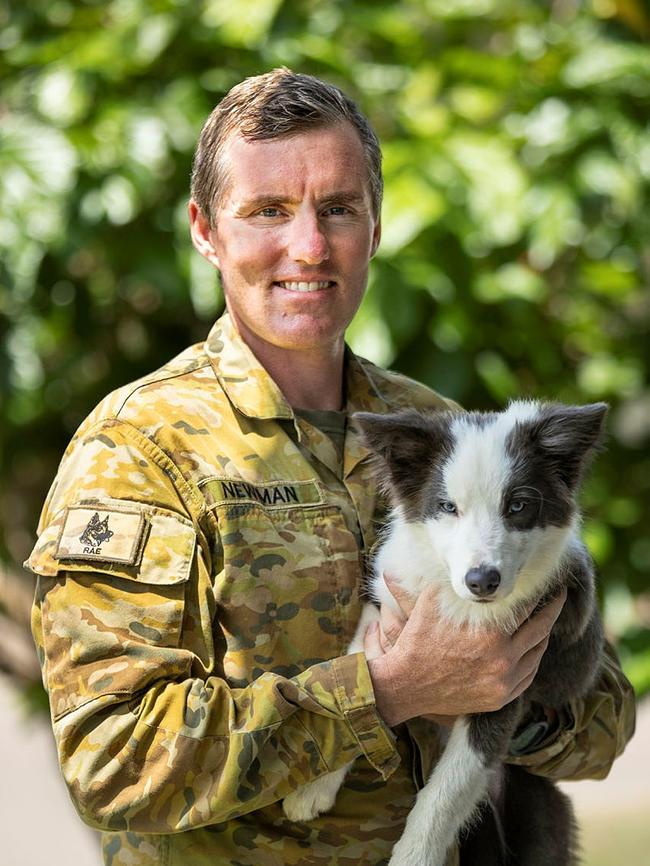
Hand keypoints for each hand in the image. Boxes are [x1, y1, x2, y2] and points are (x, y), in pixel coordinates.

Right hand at [367, 577, 566, 727]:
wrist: (405, 685)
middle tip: (560, 596)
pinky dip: (533, 660)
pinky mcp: (499, 697)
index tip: (544, 579)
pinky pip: (528, 676)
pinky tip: (532, 648)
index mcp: (489, 632)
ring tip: (547, 620)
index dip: (536, 590)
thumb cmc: (417, 640)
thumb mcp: (431, 601)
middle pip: (541, 628)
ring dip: (544, 634)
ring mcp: (503, 681)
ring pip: (537, 653)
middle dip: (552, 609)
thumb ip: (454, 581)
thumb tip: (466, 560)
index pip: (525, 605)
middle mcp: (502, 658)